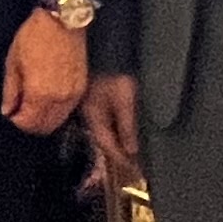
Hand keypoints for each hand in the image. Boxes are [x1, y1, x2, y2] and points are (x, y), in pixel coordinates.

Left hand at [3, 8, 87, 134]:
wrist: (62, 20)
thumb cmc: (35, 36)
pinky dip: (56, 111)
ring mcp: (73, 94)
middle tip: (20, 112)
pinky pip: (68, 110)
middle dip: (30, 124)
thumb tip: (7, 110)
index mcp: (39, 93)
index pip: (28, 124)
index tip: (11, 113)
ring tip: (32, 105)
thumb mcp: (13, 62)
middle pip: (44, 128)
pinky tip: (47, 100)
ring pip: (58, 121)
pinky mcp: (82, 88)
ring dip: (44, 120)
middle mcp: (59, 98)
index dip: (16, 121)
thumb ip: (10, 91)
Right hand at [81, 74, 140, 188]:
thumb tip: (131, 150)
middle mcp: (88, 116)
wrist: (103, 50)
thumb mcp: (125, 100)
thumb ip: (127, 126)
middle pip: (102, 143)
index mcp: (95, 118)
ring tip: (125, 156)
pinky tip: (117, 135)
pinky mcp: (91, 102)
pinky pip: (101, 125)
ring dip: (113, 146)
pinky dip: (111, 133)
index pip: (109, 147)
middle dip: (115, 157)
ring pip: (101, 134)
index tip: (134, 171)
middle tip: (129, 168)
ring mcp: (88, 109)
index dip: (122, 160)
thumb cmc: (114, 72)